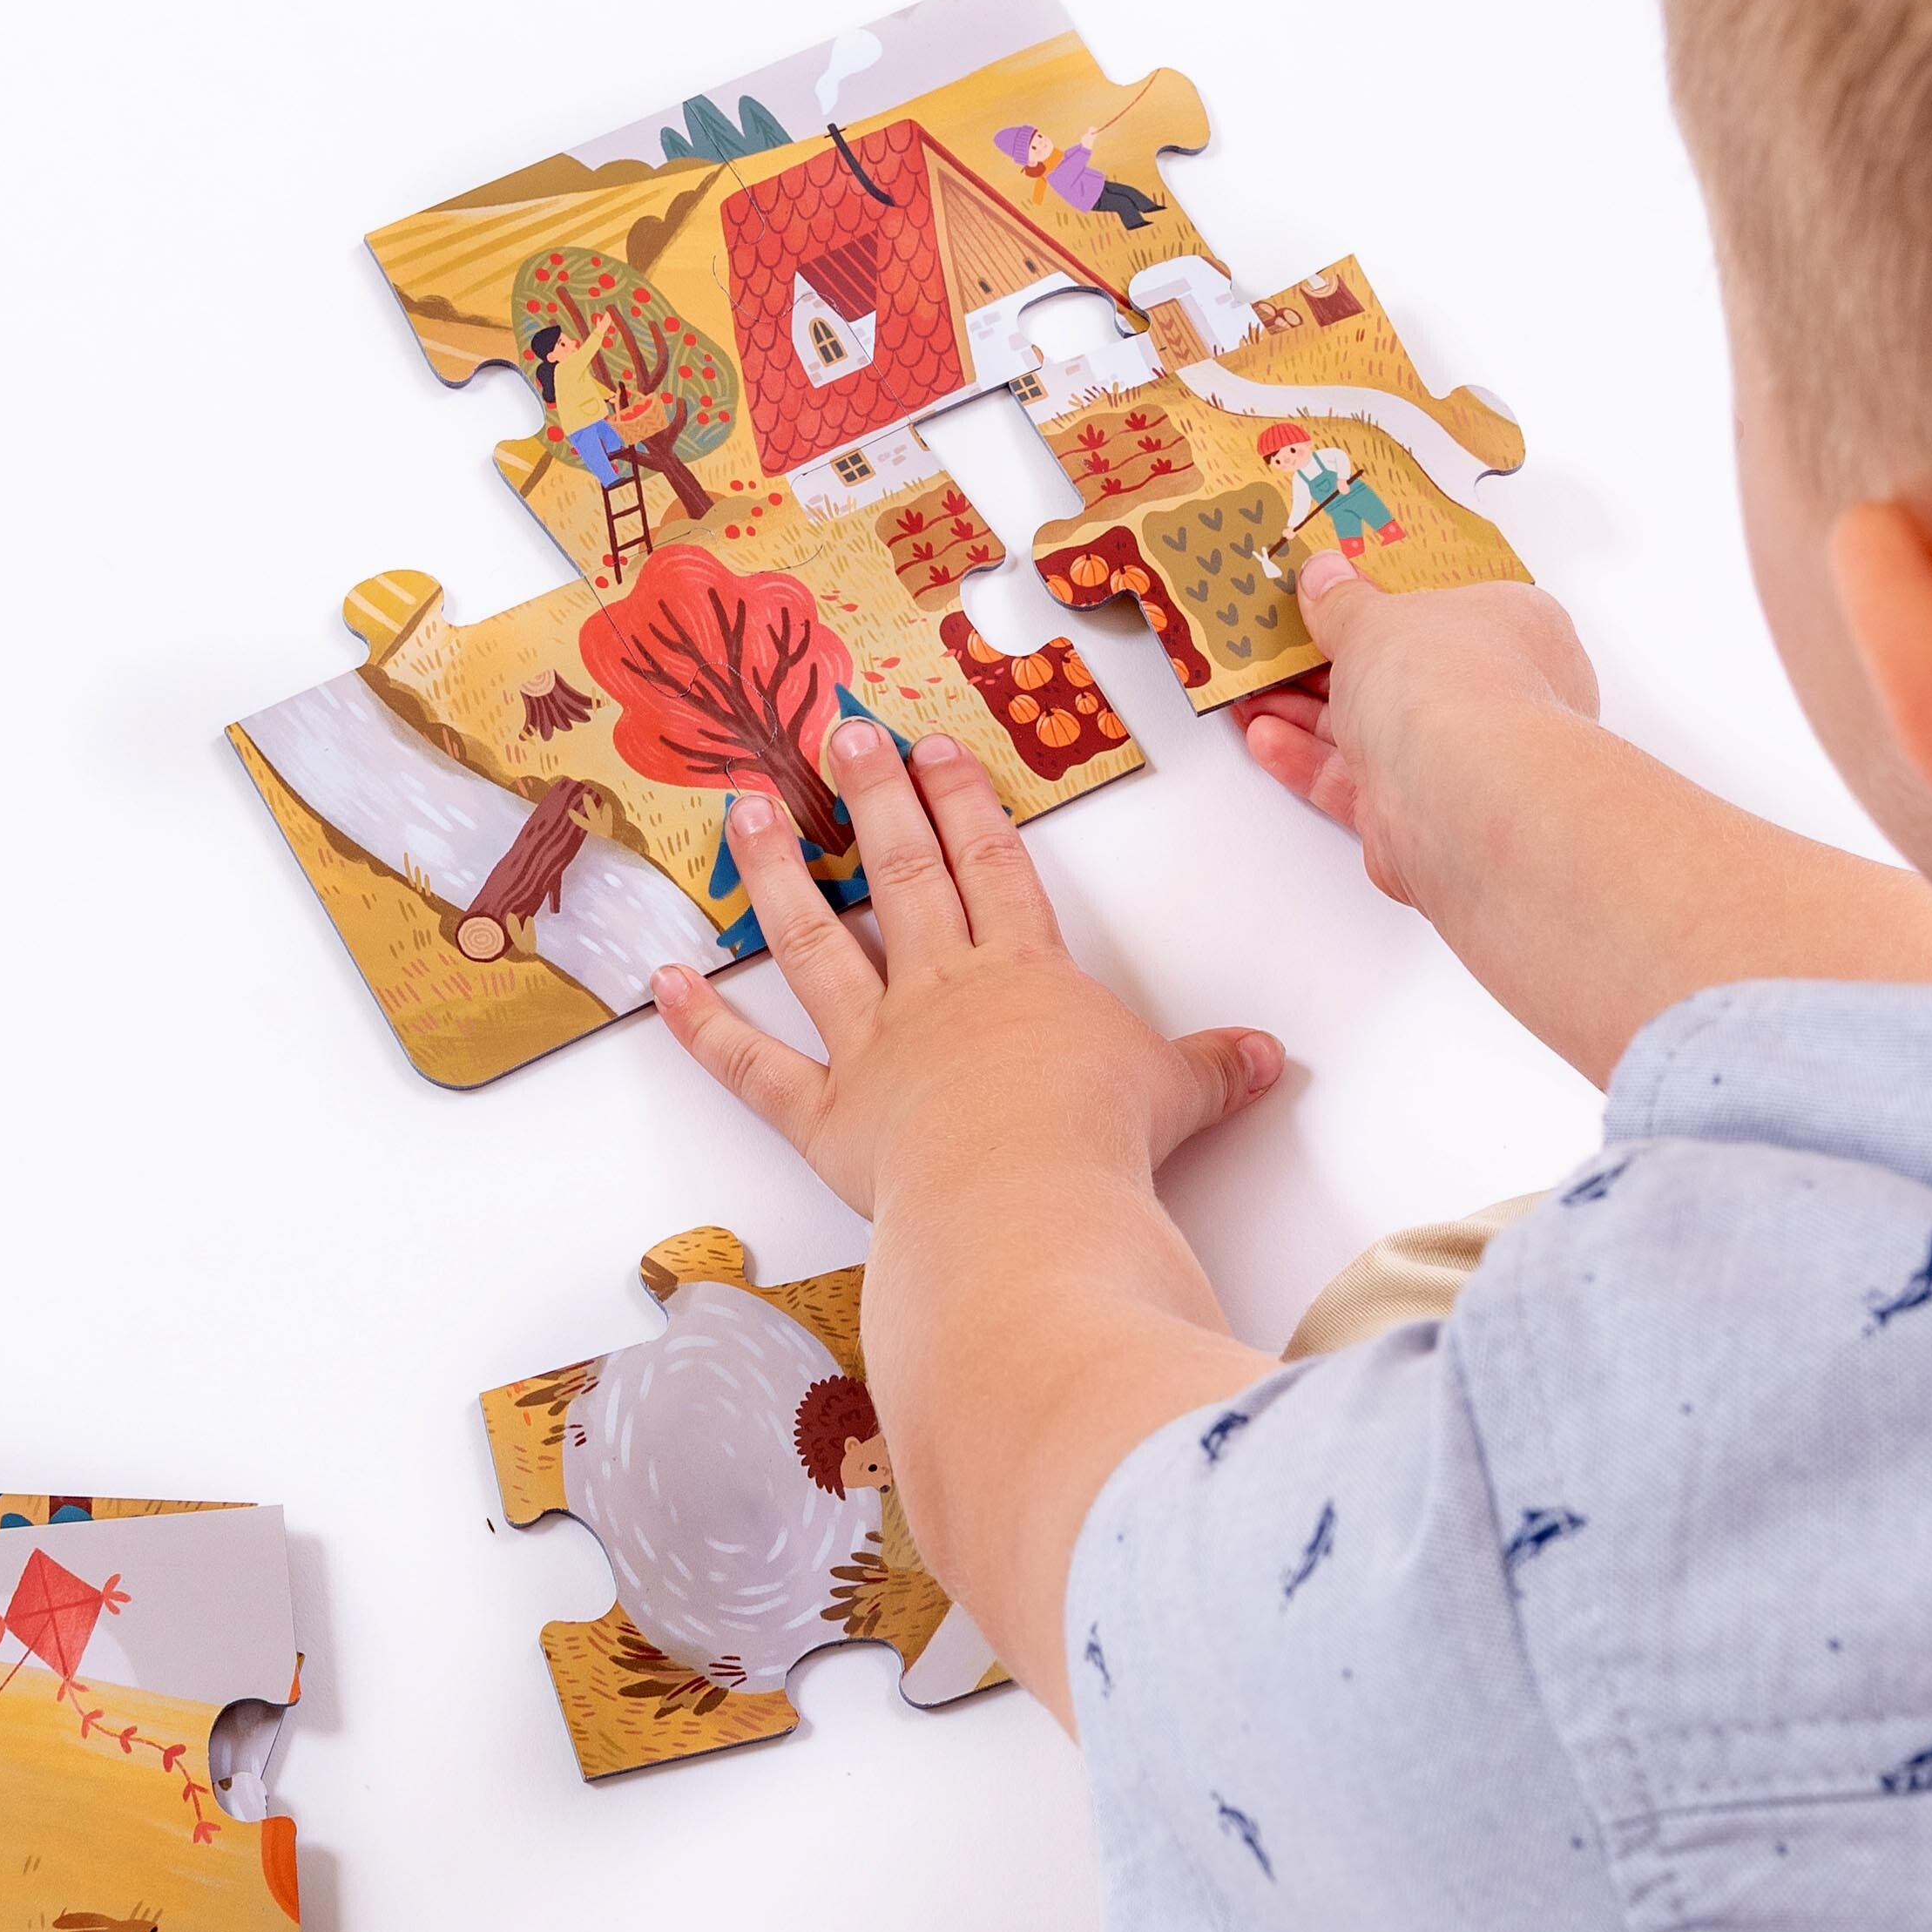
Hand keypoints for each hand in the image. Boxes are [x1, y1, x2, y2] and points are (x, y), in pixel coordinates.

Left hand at [648, 718, 1282, 1220]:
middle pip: (901, 876)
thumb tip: (1270, 1057)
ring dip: (777, 875)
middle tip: (837, 733)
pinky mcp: (827, 1116)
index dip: (961, 803)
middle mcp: (939, 993)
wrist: (1029, 1198)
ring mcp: (874, 1048)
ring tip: (746, 810)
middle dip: (869, 799)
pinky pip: (752, 1066)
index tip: (931, 748)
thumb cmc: (1099, 1141)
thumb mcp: (1177, 1093)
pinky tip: (662, 980)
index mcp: (1021, 974)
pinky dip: (703, 1026)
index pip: (990, 867)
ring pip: (815, 943)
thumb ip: (1214, 1068)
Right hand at [1230, 551, 1600, 907]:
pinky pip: (1352, 781)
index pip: (1447, 606)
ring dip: (1306, 712)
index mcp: (1510, 627)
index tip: (1337, 592)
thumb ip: (1342, 603)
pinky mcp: (1416, 812)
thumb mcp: (1376, 619)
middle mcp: (1492, 694)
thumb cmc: (1451, 689)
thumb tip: (1326, 577)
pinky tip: (1267, 737)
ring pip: (1369, 729)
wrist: (1460, 799)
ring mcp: (1457, 757)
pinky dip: (1307, 760)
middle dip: (1330, 662)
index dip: (1387, 599)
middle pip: (1399, 671)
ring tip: (1254, 691)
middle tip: (1280, 645)